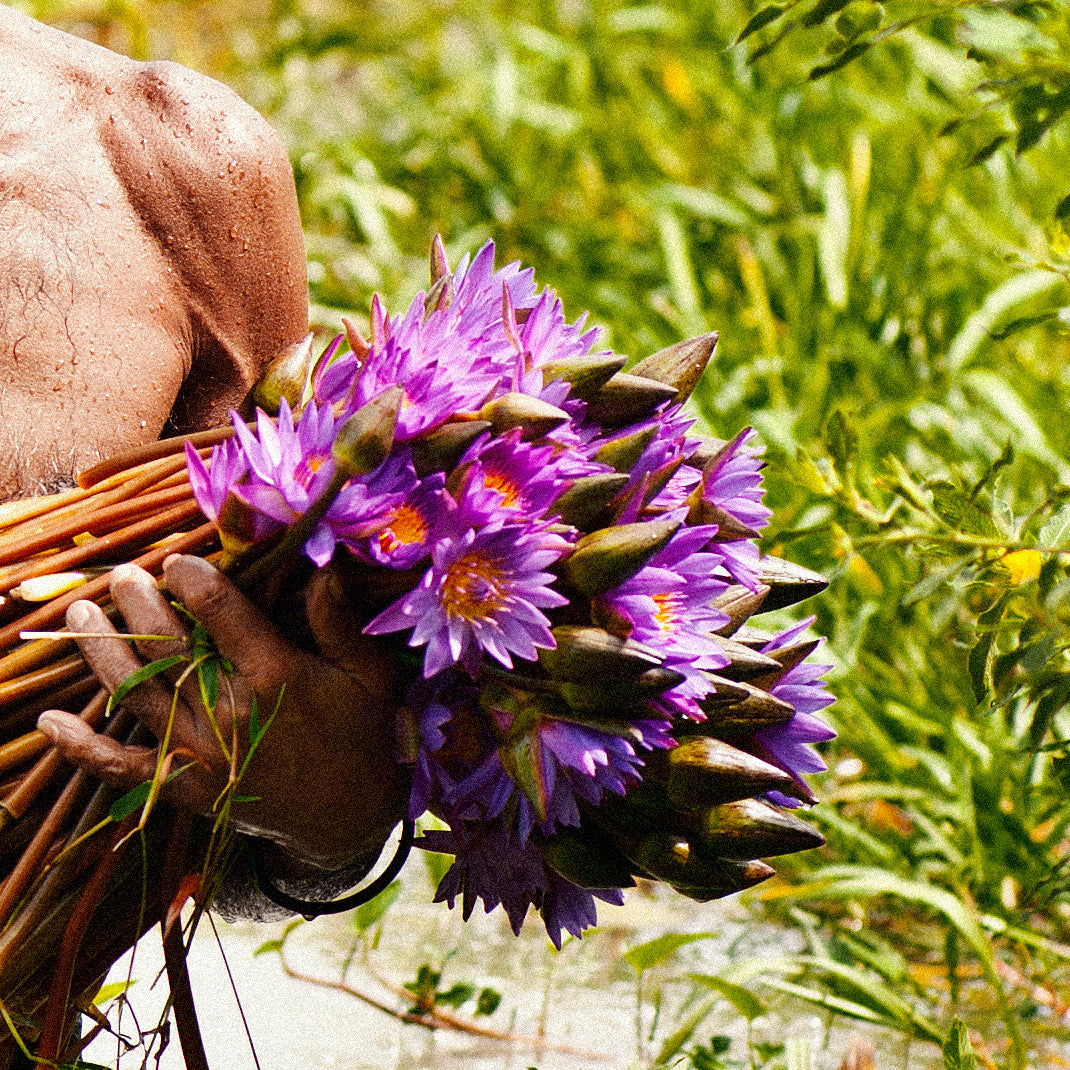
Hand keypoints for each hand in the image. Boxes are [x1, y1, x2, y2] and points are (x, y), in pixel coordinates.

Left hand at [37, 555, 408, 872]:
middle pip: (167, 647)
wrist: (348, 819)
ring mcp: (201, 752)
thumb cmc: (363, 736)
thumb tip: (323, 564)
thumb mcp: (368, 675)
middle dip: (139, 605)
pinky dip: (84, 748)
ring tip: (83, 615)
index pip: (221, 613)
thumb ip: (339, 622)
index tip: (178, 560)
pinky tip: (51, 723)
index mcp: (276, 675)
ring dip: (102, 653)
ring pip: (136, 695)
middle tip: (123, 577)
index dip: (194, 579)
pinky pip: (124, 767)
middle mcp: (230, 710)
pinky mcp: (186, 786)